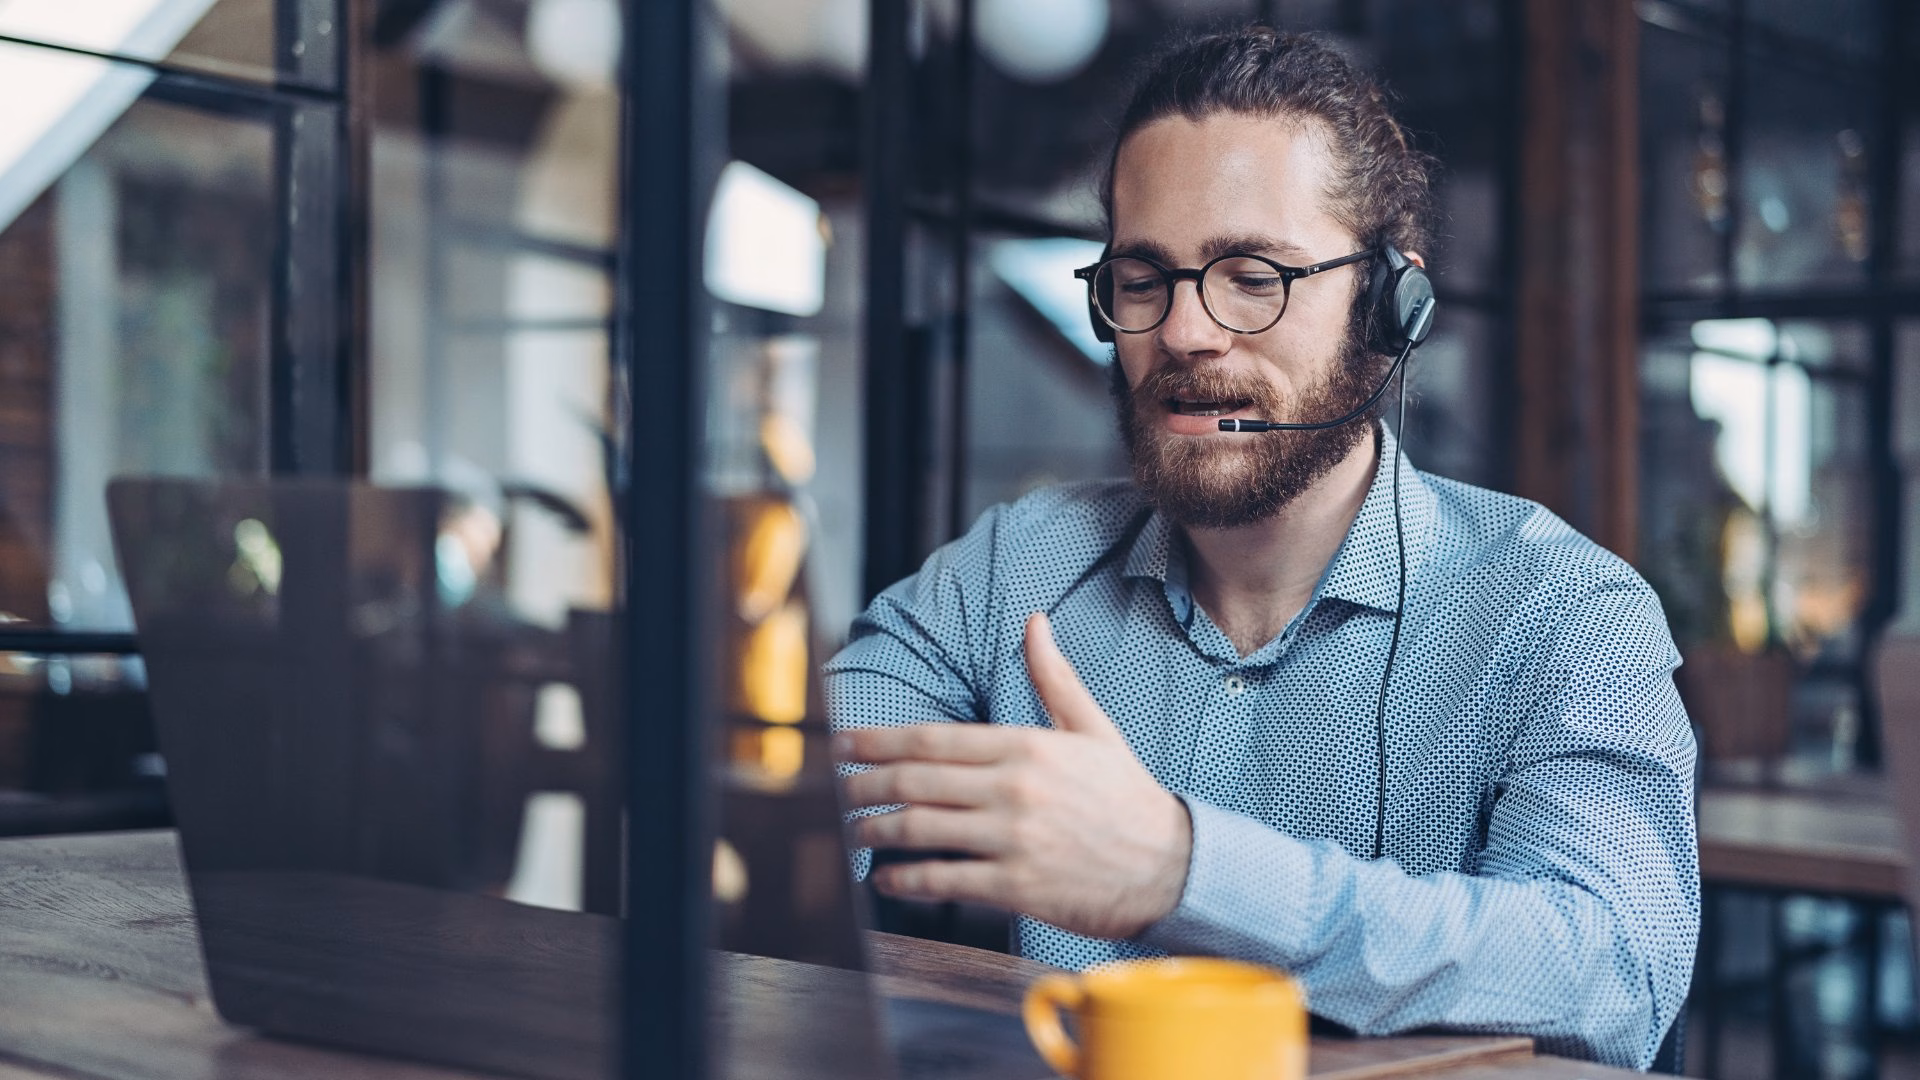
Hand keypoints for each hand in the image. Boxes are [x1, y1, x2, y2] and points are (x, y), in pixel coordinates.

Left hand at [836, 612, 1192, 939]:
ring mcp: (1012, 839)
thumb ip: (1054, 677)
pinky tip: (888, 878)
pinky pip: (945, 879)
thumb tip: (1036, 622)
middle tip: (836, 789)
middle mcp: (1013, 789)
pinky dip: (907, 879)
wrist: (1169, 867)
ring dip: (876, 831)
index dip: (880, 739)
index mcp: (1026, 746)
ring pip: (921, 830)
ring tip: (854, 832)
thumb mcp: (1093, 728)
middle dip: (864, 784)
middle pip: (915, 781)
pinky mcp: (1016, 885)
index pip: (934, 738)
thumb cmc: (1127, 797)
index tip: (845, 742)